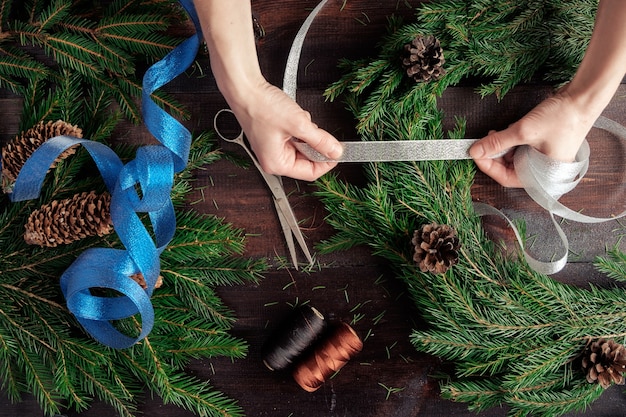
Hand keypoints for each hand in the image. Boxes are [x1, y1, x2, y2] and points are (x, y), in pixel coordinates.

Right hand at [228, 80, 341, 180]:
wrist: (245, 88)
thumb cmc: (261, 107)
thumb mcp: (298, 124)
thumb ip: (320, 140)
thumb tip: (335, 151)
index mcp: (276, 163)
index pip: (310, 173)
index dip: (326, 162)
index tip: (337, 151)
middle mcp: (273, 159)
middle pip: (307, 159)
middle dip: (314, 142)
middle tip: (315, 128)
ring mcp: (273, 147)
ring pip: (303, 145)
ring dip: (306, 131)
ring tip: (298, 118)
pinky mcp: (274, 136)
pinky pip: (295, 135)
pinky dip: (299, 125)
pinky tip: (292, 115)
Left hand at [469, 87, 596, 186]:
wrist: (583, 98)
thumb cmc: (561, 118)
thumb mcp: (523, 131)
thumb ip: (497, 142)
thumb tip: (475, 151)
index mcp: (541, 176)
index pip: (505, 178)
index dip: (488, 166)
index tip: (475, 153)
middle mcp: (542, 171)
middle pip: (508, 168)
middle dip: (493, 155)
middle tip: (482, 141)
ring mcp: (542, 158)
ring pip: (512, 157)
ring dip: (501, 146)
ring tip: (495, 133)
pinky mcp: (541, 146)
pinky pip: (520, 148)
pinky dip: (510, 141)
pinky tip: (506, 130)